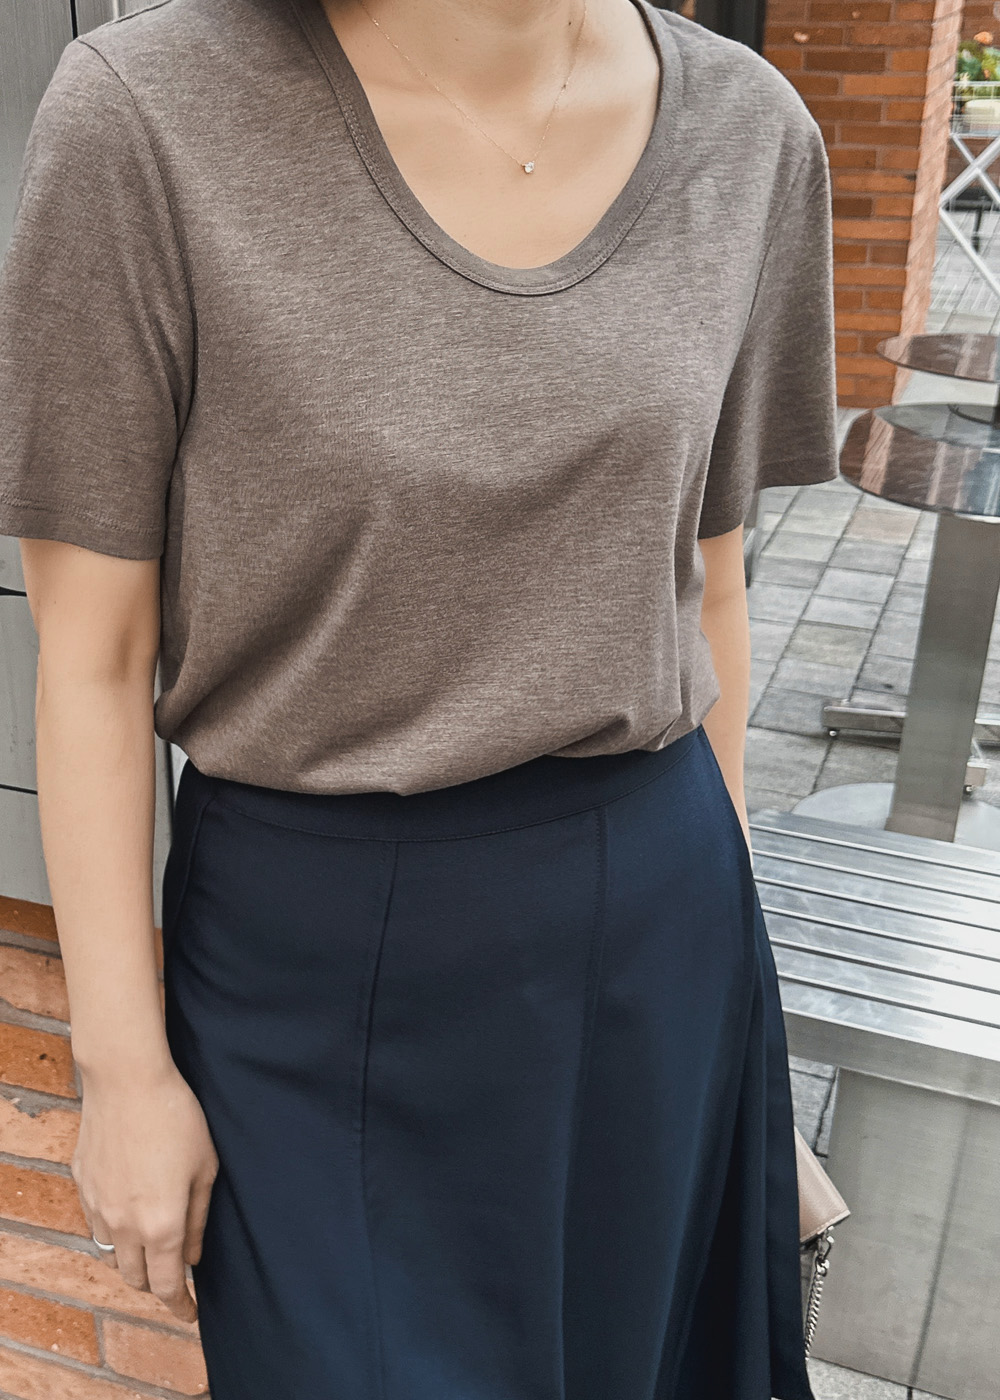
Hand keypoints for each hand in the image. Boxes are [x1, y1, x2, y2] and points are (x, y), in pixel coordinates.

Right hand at [71, 1062, 217, 1322]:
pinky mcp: (83, 1184)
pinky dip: (114, 1227)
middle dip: (155, 1282)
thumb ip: (199, 1217)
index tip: (190, 1313)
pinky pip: (97, 1221)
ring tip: (153, 1237)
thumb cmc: (177, 1117)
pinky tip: (130, 1205)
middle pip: (135, 1277)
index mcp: (161, 1225)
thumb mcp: (206, 1167)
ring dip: (134, 1255)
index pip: (166, 1285)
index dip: (179, 1305)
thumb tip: (193, 1255)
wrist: (127, 1080)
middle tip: (174, 1270)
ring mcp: (98, 1206)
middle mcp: (125, 1225)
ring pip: (113, 1252)